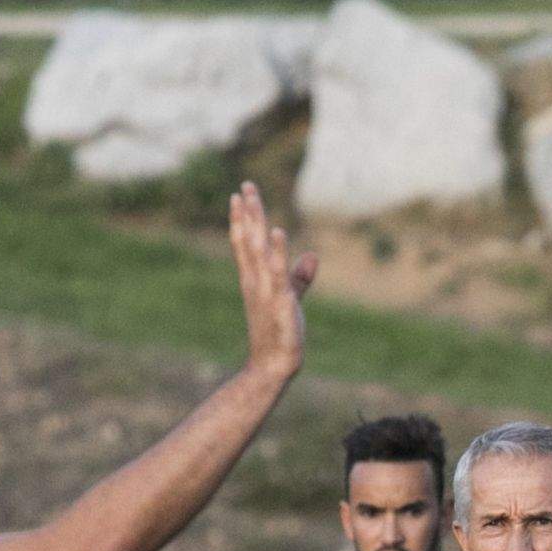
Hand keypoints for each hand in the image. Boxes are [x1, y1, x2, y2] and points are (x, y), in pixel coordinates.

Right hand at [230, 182, 315, 378]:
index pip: (244, 243)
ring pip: (258, 250)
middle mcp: (255, 281)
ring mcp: (265, 290)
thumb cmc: (281, 333)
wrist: (274, 365)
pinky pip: (278, 272)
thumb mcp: (291, 298)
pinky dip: (278, 251)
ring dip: (255, 223)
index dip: (242, 219)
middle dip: (247, 212)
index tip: (239, 194)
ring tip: (252, 199)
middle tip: (245, 185)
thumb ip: (299, 277)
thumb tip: (312, 256)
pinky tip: (277, 232)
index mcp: (254, 279)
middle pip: (249, 240)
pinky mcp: (279, 301)